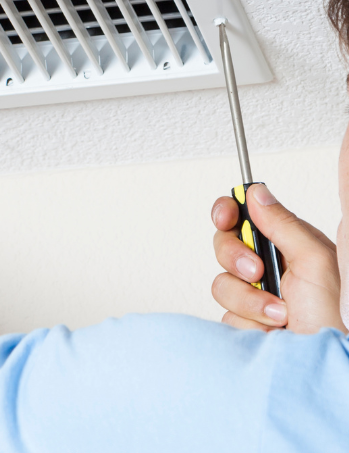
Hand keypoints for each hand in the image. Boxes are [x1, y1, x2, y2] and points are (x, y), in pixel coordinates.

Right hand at [211, 184, 345, 333]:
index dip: (227, 213)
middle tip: (257, 271)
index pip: (244, 216)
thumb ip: (283, 224)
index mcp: (287, 245)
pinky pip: (226, 312)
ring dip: (249, 299)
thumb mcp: (315, 262)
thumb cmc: (334, 318)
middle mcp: (269, 267)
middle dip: (236, 259)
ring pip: (222, 283)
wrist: (322, 362)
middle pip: (224, 245)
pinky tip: (272, 328)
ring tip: (280, 313)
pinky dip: (250, 321)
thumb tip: (257, 193)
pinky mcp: (245, 320)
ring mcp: (254, 295)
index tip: (225, 217)